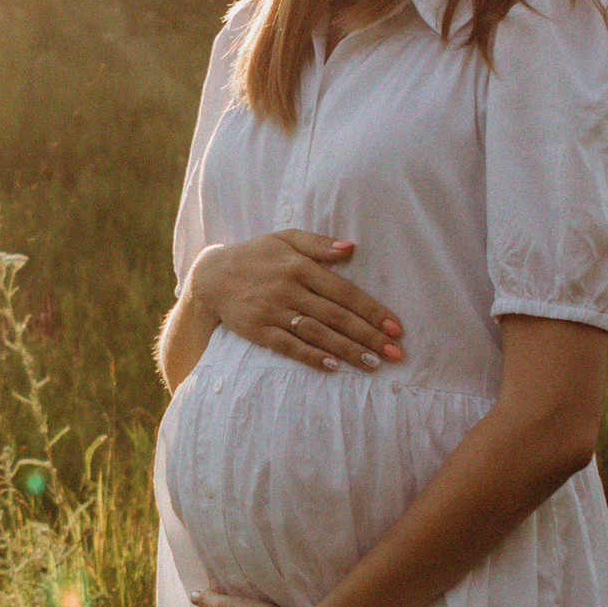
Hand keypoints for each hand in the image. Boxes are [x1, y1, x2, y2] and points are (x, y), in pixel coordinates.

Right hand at [186, 229, 403, 371]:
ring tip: (372, 364)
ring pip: (317, 334)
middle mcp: (288, 289)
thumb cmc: (257, 255)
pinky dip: (311, 357)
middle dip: (368, 336)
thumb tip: (351, 248)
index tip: (395, 327)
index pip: (344, 292)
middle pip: (335, 316)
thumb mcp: (285, 238)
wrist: (212, 277)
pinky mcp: (258, 331)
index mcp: (299, 266)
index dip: (371, 310)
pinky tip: (333, 367)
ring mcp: (272, 311)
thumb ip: (318, 243)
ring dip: (346, 350)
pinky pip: (289, 347)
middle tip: (394, 353)